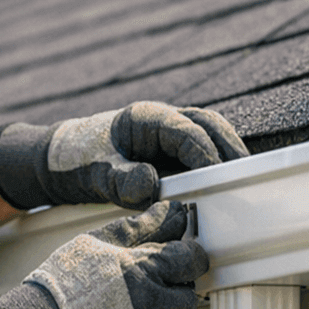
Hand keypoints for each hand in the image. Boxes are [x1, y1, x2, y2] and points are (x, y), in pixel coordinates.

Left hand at [0, 101, 247, 210]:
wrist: (60, 163)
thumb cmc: (75, 162)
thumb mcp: (93, 175)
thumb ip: (120, 181)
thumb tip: (151, 184)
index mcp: (145, 118)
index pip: (187, 131)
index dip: (207, 154)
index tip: (222, 177)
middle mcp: (162, 120)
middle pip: (209, 126)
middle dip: (230, 150)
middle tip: (249, 178)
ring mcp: (169, 134)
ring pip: (210, 136)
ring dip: (228, 156)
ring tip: (245, 184)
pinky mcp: (170, 151)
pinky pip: (200, 153)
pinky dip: (215, 167)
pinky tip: (224, 190)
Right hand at [0, 202, 207, 308]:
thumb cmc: (63, 285)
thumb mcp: (100, 243)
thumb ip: (142, 227)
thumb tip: (173, 211)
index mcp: (146, 270)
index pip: (192, 259)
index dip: (188, 258)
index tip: (179, 261)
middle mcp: (153, 305)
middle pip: (187, 298)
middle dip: (172, 293)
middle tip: (146, 291)